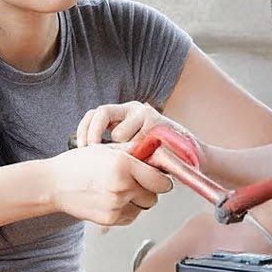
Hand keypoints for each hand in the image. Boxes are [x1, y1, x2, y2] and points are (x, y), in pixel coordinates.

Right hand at [46, 144, 174, 225]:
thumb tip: (157, 151)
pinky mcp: (110, 219)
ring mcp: (116, 205)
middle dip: (149, 189)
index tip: (160, 178)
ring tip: (121, 188)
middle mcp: (122, 186)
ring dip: (138, 199)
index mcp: (124, 165)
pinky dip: (127, 208)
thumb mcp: (107, 149)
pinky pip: (131, 215)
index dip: (162, 179)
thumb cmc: (77, 164)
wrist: (53, 184)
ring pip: (144, 206)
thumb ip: (134, 151)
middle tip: (136, 181)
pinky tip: (112, 198)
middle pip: (155, 195)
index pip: (161, 180)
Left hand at [75, 101, 198, 155]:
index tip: (80, 148)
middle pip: (101, 113)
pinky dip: (137, 154)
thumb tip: (85, 156)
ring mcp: (146, 113)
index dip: (83, 130)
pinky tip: (142, 161)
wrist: (191, 160)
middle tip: (92, 153)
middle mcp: (133, 109)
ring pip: (118, 132)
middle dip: (93, 135)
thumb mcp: (131, 152)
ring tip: (127, 162)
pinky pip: (136, 141)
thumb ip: (113, 149)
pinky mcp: (157, 122)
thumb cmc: (159, 159)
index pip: (94, 114)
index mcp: (123, 113)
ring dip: (120, 151)